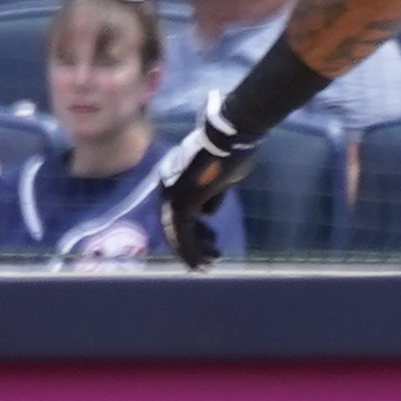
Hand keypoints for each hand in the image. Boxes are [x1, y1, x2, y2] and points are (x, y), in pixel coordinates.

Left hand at [152, 98, 262, 270]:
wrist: (231, 137)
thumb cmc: (232, 153)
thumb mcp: (221, 178)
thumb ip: (212, 195)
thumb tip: (208, 211)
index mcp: (175, 178)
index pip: (179, 210)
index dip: (193, 229)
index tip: (207, 240)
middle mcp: (168, 186)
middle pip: (176, 222)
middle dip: (193, 243)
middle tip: (210, 257)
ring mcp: (173, 194)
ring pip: (177, 231)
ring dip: (193, 251)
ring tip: (209, 264)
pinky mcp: (182, 202)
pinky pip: (182, 233)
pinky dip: (190, 251)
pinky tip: (199, 264)